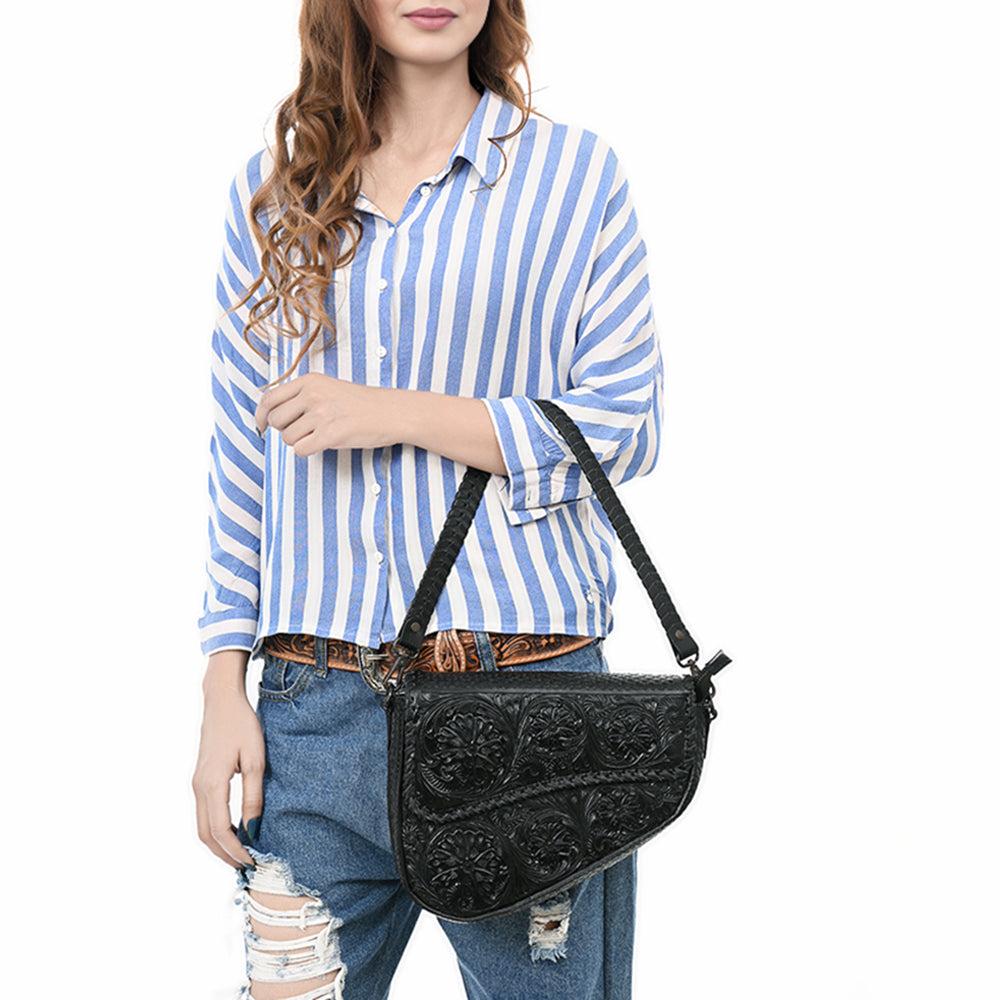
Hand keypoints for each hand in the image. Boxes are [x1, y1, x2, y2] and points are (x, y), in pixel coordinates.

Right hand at [191, 685, 264, 869]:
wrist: (222, 702)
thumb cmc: (242, 726)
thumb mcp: (255, 760)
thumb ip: (253, 796)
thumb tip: (253, 829)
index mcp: (212, 784)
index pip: (221, 830)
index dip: (235, 850)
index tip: (253, 861)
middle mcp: (199, 788)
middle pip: (206, 835)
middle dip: (225, 855)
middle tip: (248, 866)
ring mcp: (196, 784)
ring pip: (202, 827)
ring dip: (219, 845)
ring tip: (242, 854)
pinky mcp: (200, 780)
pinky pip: (204, 814)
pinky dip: (216, 830)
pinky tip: (235, 832)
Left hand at [254, 373, 402, 455]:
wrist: (391, 412)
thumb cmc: (361, 403)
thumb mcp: (328, 388)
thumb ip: (301, 396)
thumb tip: (272, 416)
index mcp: (309, 381)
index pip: (269, 398)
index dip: (260, 415)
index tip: (260, 426)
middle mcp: (313, 395)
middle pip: (276, 421)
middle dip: (285, 431)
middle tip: (304, 431)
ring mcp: (322, 414)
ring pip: (288, 438)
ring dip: (301, 442)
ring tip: (321, 435)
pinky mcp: (331, 434)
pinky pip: (301, 450)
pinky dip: (309, 451)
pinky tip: (324, 443)